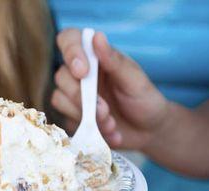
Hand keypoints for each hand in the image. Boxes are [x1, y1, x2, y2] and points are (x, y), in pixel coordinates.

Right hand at [52, 29, 169, 150]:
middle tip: (105, 111)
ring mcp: (75, 98)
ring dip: (86, 116)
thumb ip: (114, 61)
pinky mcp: (74, 118)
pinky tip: (111, 135)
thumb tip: (96, 37)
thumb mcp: (134, 79)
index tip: (83, 72)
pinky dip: (89, 131)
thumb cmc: (144, 99)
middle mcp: (81, 75)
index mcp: (95, 57)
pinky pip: (68, 122)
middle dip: (81, 97)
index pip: (69, 40)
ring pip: (60, 100)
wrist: (148, 131)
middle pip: (61, 77)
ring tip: (111, 125)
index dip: (71, 53)